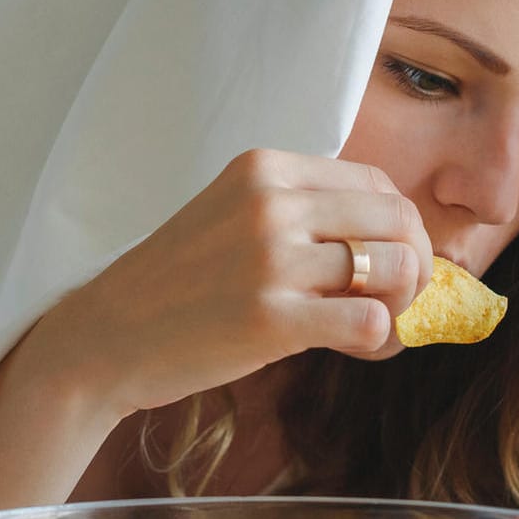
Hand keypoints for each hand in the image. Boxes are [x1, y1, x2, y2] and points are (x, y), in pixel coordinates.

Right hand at [28, 148, 433, 419]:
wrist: (104, 337)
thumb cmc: (173, 285)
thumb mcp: (230, 216)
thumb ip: (299, 213)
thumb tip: (393, 239)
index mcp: (263, 169)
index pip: (377, 184)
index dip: (399, 228)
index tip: (388, 262)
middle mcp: (270, 203)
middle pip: (397, 222)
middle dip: (414, 265)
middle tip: (394, 300)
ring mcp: (270, 260)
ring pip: (395, 268)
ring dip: (401, 305)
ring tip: (372, 328)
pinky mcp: (271, 319)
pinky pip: (371, 322)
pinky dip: (380, 340)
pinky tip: (355, 349)